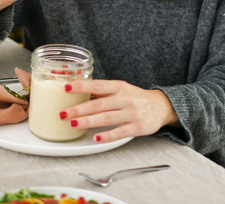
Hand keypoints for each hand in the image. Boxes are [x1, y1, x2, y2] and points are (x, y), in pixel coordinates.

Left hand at [58, 79, 180, 142]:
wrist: (161, 106)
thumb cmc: (135, 97)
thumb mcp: (120, 89)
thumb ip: (102, 92)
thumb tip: (77, 91)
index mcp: (119, 86)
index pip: (97, 85)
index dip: (81, 86)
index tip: (66, 88)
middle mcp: (124, 98)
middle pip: (99, 104)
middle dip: (79, 109)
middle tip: (63, 113)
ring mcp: (132, 113)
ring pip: (107, 118)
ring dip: (88, 121)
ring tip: (73, 124)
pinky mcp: (138, 127)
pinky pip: (120, 132)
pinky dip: (107, 135)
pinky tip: (95, 138)